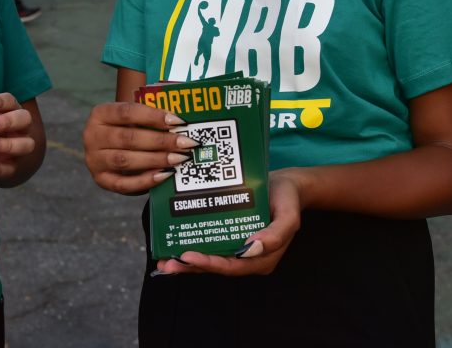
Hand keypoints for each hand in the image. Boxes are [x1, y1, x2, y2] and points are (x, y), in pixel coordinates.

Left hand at [0, 93, 35, 181]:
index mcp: (11, 111)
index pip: (10, 101)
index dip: (0, 102)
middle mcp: (21, 127)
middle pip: (25, 119)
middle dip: (7, 121)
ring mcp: (21, 146)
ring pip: (27, 144)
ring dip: (8, 144)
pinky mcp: (14, 165)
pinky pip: (12, 168)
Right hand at [82, 102, 196, 194]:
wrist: (112, 145)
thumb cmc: (129, 127)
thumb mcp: (134, 116)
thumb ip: (152, 115)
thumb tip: (179, 120)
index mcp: (100, 114)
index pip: (127, 113)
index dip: (153, 116)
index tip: (177, 121)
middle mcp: (92, 136)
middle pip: (128, 138)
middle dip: (160, 141)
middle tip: (185, 143)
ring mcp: (94, 160)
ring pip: (125, 160)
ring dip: (156, 160)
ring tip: (179, 158)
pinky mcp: (101, 180)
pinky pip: (124, 184)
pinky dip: (146, 180)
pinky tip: (165, 174)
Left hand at [153, 168, 303, 276]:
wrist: (286, 185)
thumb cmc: (287, 199)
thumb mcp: (289, 216)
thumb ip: (275, 235)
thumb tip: (252, 248)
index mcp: (262, 258)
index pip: (232, 266)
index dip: (209, 264)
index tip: (187, 257)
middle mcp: (247, 257)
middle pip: (216, 266)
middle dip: (190, 267)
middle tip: (166, 265)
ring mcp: (236, 246)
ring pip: (209, 257)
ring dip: (186, 262)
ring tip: (163, 261)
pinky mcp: (229, 234)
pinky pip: (209, 243)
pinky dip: (192, 244)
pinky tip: (173, 242)